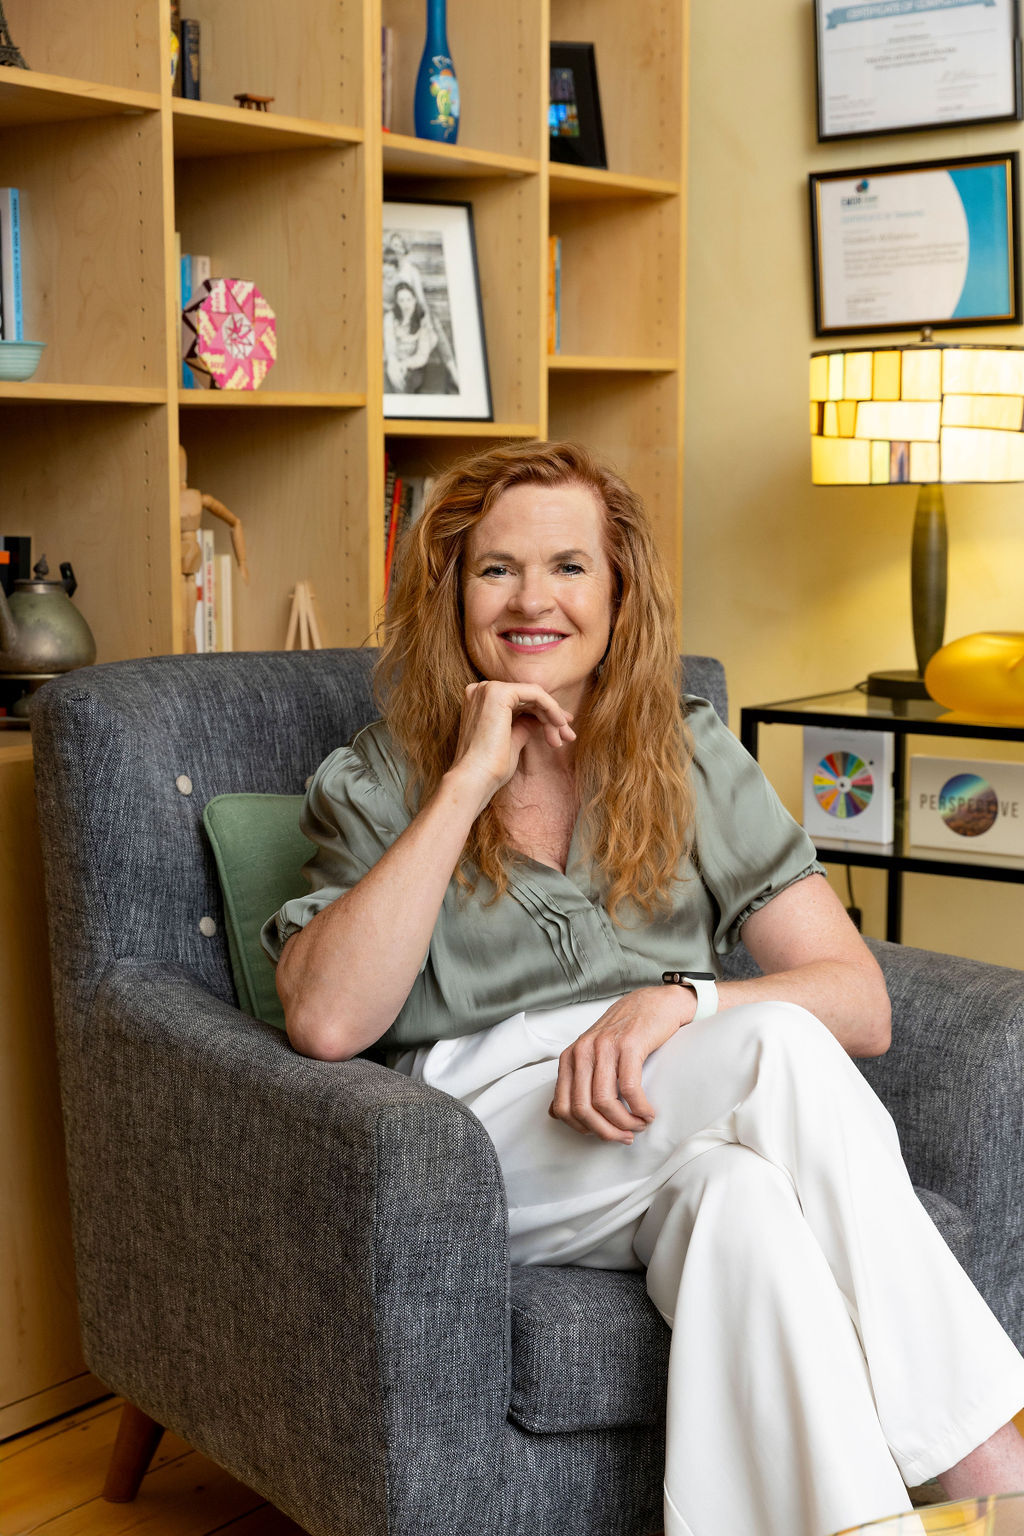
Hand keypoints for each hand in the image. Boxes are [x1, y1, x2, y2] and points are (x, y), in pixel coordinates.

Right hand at [448, 679, 575, 808]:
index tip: (562, 730)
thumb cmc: (490, 766)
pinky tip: (560, 724)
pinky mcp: (500, 693)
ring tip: (565, 737)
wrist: (475, 778)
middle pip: (528, 698)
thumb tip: (541, 719)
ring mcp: (489, 689)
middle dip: (552, 716)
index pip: (520, 701)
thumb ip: (524, 724)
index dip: (543, 713)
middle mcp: (482, 690)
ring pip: (534, 695)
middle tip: (569, 735)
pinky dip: (551, 708)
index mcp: (481, 700)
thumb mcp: (513, 740)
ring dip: (553, 716)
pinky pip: (536, 694)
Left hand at [548, 987, 694, 1142]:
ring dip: (625, 1123)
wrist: (654, 1004)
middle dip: (605, 1131)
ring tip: (639, 1125)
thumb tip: (554, 1113)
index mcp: (570, 1057)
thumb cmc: (625, 1032)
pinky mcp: (629, 1045)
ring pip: (604, 1102)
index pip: (563, 1107)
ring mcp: (605, 1047)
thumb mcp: (592, 1054)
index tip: (602, 1133)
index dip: (583, 1128)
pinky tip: (648, 1113)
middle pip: (583, 1108)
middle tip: (625, 1137)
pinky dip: (640, 1109)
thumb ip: (574, 1080)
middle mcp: (582, 1051)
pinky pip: (629, 1089)